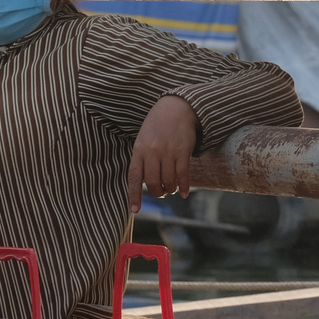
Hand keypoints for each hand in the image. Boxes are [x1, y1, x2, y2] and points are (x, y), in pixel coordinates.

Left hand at [127, 95, 198, 211]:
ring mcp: (168, 152)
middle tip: (162, 192)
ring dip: (171, 189)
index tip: (134, 210)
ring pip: (169, 180)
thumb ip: (142, 159)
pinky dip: (184, 186)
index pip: (134, 177)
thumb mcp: (143, 140)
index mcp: (138, 151)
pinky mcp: (183, 151)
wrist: (175, 108)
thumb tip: (144, 182)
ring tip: (172, 189)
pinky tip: (184, 193)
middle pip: (153, 182)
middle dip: (157, 192)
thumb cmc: (156, 127)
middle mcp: (152, 152)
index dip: (134, 195)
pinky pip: (183, 174)